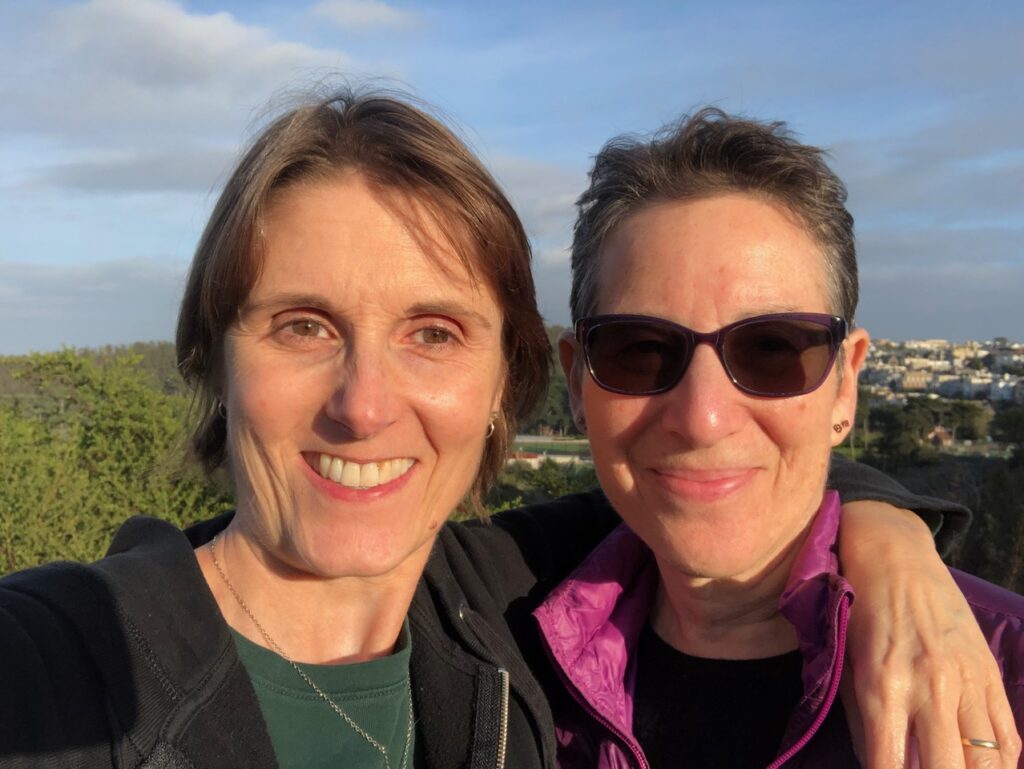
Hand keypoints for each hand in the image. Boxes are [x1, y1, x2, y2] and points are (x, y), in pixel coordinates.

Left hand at [838, 501, 1021, 768]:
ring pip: (989, 763)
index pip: (889, 765)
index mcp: (881, 685)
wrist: (894, 556)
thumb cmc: (859, 610)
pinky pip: (1009, 738)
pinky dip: (1000, 764)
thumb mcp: (846, 663)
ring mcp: (966, 681)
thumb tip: (880, 763)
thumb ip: (863, 719)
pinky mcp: (989, 674)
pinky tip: (985, 768)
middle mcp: (928, 687)